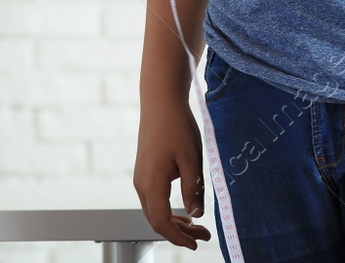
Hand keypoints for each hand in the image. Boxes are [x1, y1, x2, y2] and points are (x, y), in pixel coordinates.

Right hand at [134, 92, 212, 247]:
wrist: (160, 101)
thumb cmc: (176, 126)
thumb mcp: (192, 160)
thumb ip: (194, 189)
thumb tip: (197, 213)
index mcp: (151, 183)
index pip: (161, 222)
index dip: (178, 237)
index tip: (196, 243)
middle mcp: (141, 182)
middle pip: (156, 219)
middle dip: (179, 232)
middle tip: (204, 235)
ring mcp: (141, 176)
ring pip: (154, 210)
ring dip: (174, 221)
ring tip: (197, 224)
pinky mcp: (145, 170)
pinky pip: (154, 198)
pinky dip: (168, 209)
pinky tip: (185, 208)